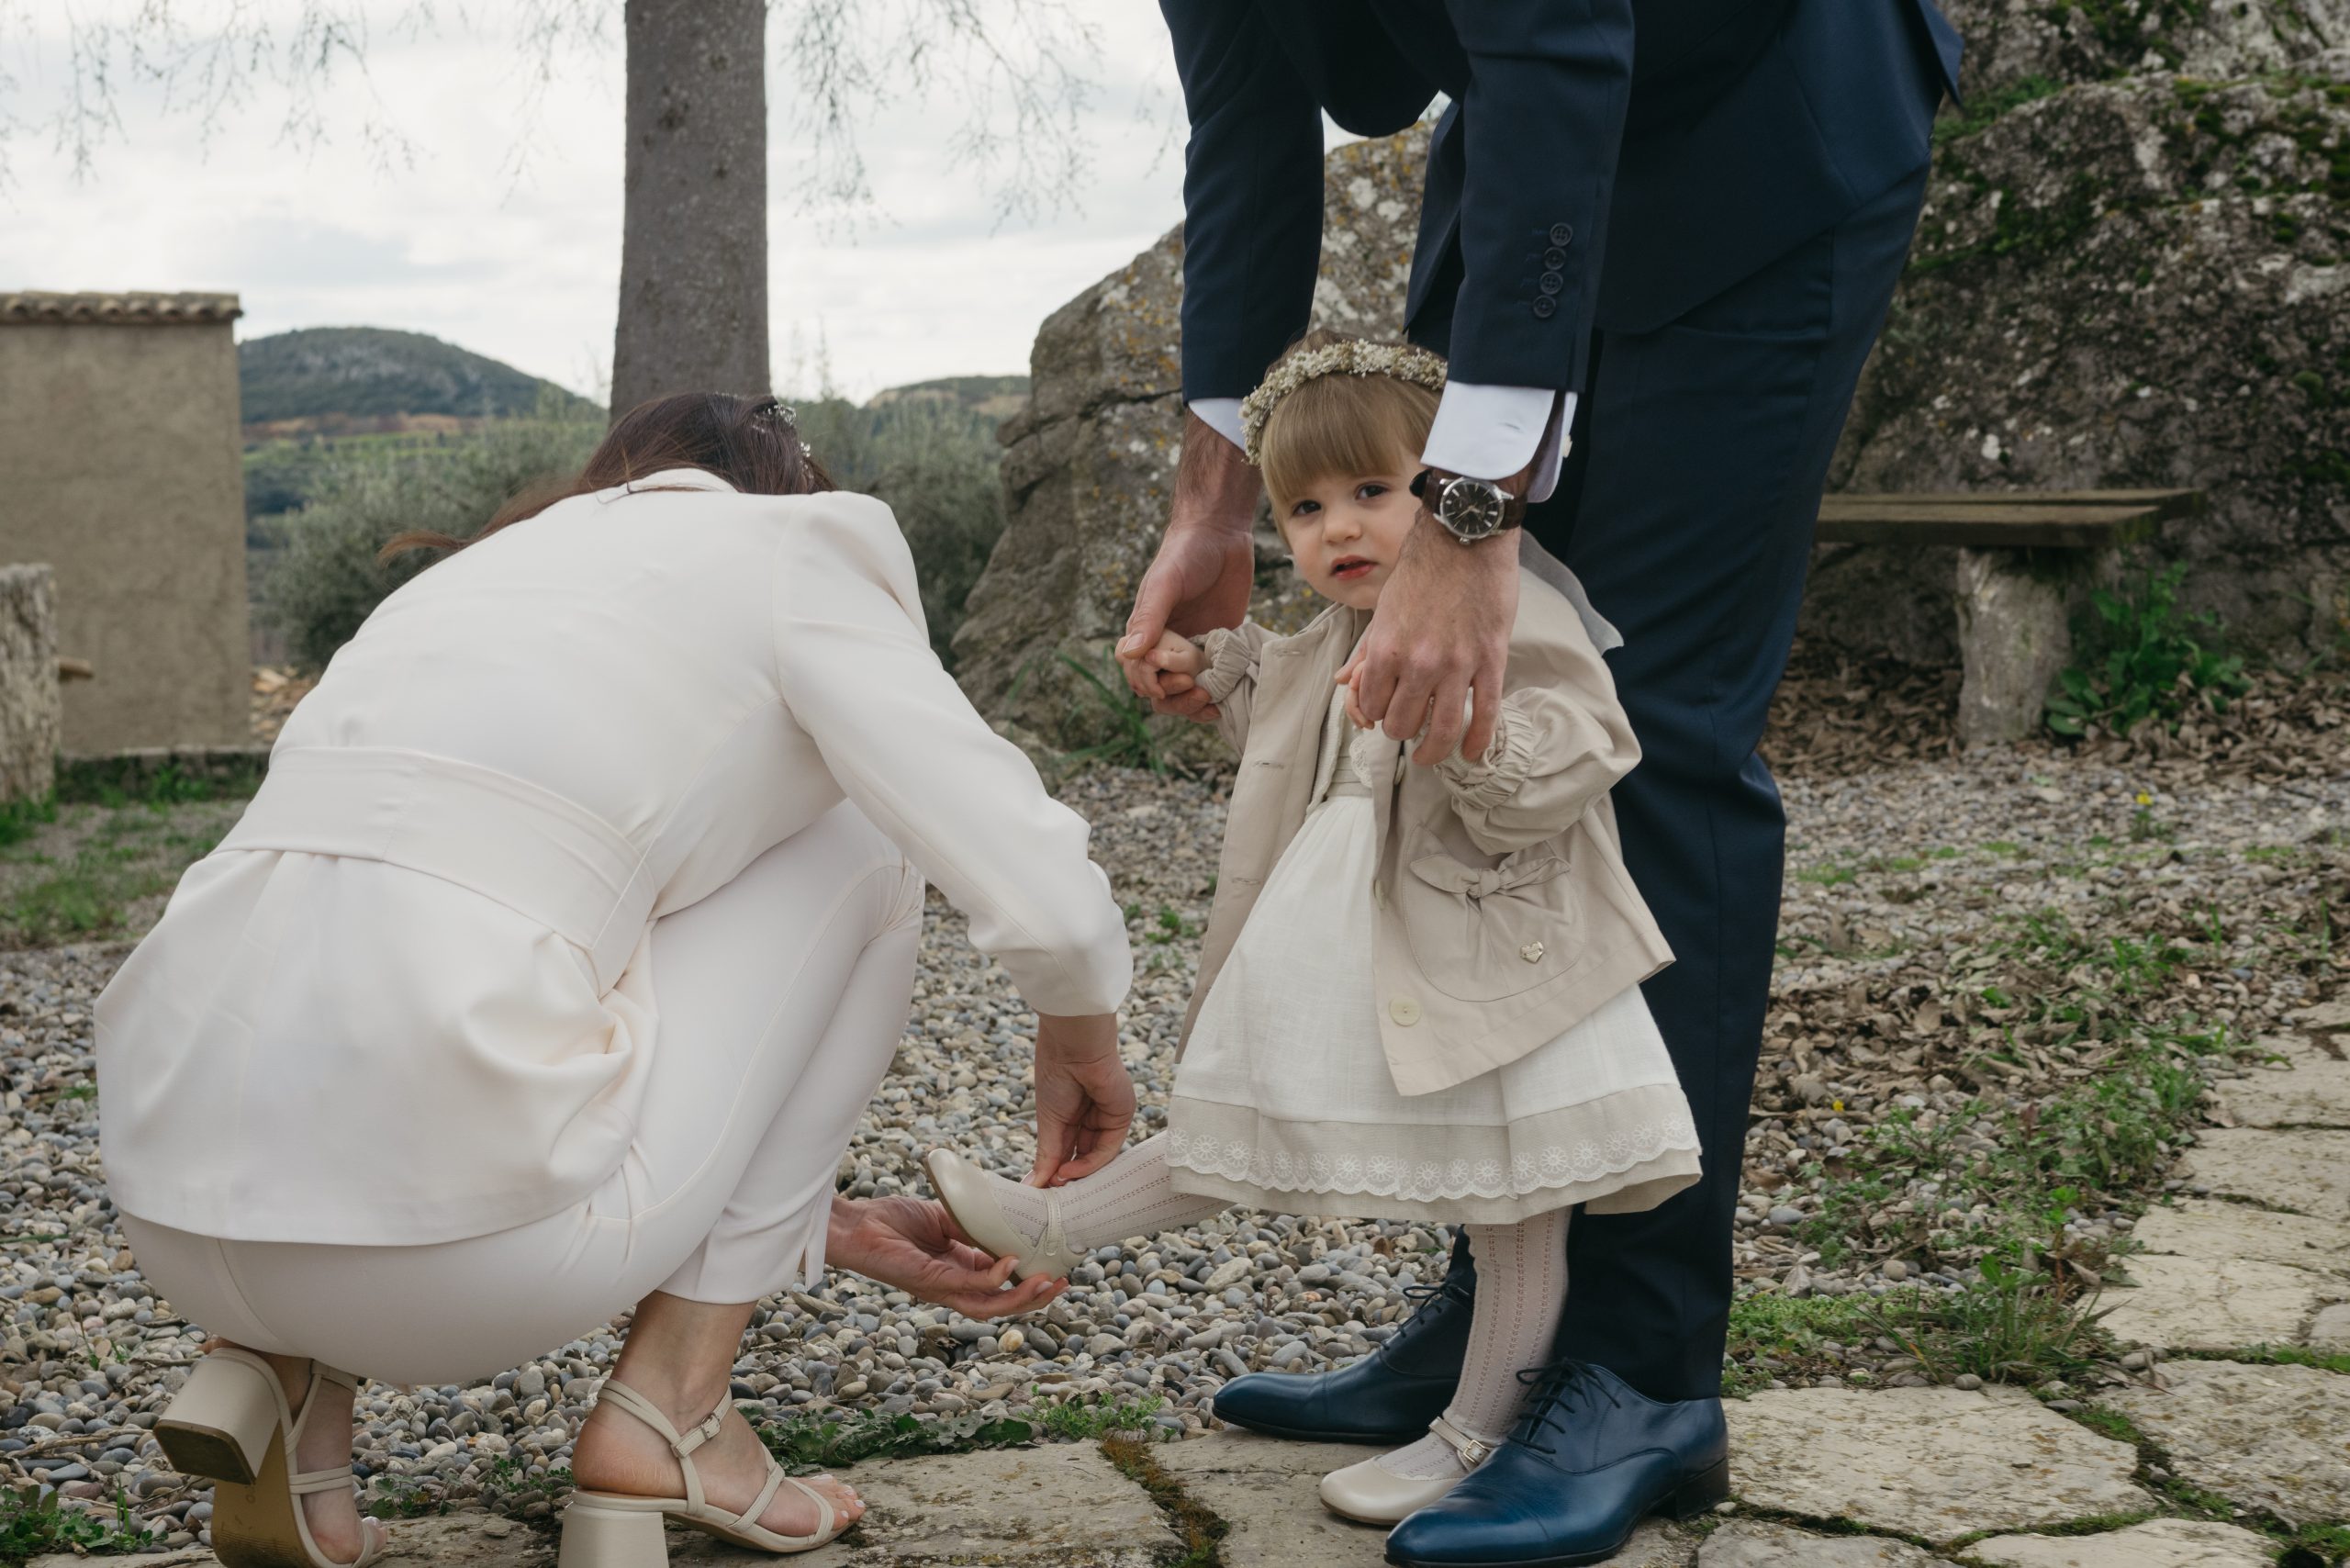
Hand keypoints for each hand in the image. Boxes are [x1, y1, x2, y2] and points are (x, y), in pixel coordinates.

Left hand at [825, 1194, 1065, 1317]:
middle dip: (1035, 1298)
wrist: (857, 1225)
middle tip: (1062, 1284)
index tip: (1057, 1266)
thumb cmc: (892, 1221)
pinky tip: (1010, 1264)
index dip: (1030, 1279)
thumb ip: (972, 1225)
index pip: (1002, 1283)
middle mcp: (954, 1285)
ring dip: (1021, 1299)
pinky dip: (993, 1278)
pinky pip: (969, 1286)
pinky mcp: (930, 1283)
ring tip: (1048, 1284)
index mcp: (960, 1269)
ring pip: (990, 1305)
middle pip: (1002, 1303)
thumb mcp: (945, 1217)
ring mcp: (943, 1288)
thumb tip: (1005, 1222)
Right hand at [1030, 1011, 1134, 1186]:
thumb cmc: (1056, 1074)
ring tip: (1057, 1183)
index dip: (1055, 1170)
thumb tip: (1032, 1185)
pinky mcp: (1121, 1116)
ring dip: (1077, 1174)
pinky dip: (1089, 1164)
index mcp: (1072, 1114)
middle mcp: (1091, 1118)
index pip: (1066, 1150)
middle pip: (1083, 1156)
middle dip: (1068, 1177)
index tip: (1040, 1188)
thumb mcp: (1048, 1121)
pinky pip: (1107, 1148)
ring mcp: (1108, 1118)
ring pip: (1096, 1157)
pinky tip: (1070, 1171)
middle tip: (1051, 1196)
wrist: (1073, 1047)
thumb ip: (1047, 1155)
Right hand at [1118, 409, 1260, 720]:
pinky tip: (1226, 701)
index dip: (1151, 684)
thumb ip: (1149, 618)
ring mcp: (1194, 648)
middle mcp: (1167, 645)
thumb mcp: (1164, 584)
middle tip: (1195, 688)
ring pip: (1186, 691)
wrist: (1221, 533)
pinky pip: (1216, 679)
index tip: (1171, 681)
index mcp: (1145, 632)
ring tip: (1210, 700)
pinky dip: (1218, 694)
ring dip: (1192, 703)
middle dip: (1174, 698)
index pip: (1138, 673)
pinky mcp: (1221, 645)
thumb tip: (1131, 653)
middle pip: (1161, 690)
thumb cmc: (1184, 554)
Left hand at [1337, 511, 1517, 764]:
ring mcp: (1457, 665)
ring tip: (1431, 755)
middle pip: (1404, 724)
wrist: (1464, 538)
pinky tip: (1471, 752)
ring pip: (1443, 729)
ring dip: (1434, 750)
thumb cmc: (1421, 571)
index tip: (1385, 709)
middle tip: (1408, 725)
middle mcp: (1419, 663)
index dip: (1377, 711)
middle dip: (1402, 730)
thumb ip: (1367, 651)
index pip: (1373, 706)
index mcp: (1386, 649)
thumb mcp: (1383, 610)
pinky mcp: (1491, 661)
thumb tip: (1345, 683)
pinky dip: (1476, 740)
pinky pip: (1485, 714)